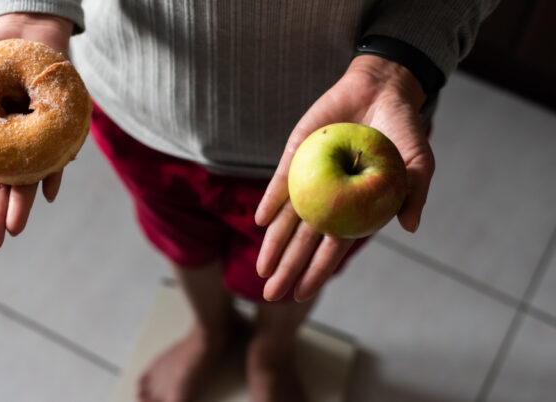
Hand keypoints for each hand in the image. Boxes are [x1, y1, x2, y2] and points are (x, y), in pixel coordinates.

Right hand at [0, 13, 73, 251]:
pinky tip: (49, 192)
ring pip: (30, 177)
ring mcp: (36, 138)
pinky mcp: (60, 126)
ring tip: (16, 228)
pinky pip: (59, 154)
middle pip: (4, 188)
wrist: (23, 32)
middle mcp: (12, 147)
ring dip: (23, 203)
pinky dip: (54, 172)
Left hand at [254, 55, 435, 301]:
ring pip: (288, 218)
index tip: (300, 294)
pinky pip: (282, 182)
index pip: (332, 248)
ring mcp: (311, 180)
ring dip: (273, 243)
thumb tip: (410, 226)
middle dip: (287, 268)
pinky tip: (260, 220)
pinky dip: (271, 200)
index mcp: (356, 210)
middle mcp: (329, 200)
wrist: (380, 90)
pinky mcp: (297, 156)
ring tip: (260, 270)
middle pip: (304, 241)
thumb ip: (415, 193)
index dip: (317, 272)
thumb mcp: (418, 161)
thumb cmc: (403, 130)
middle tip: (270, 294)